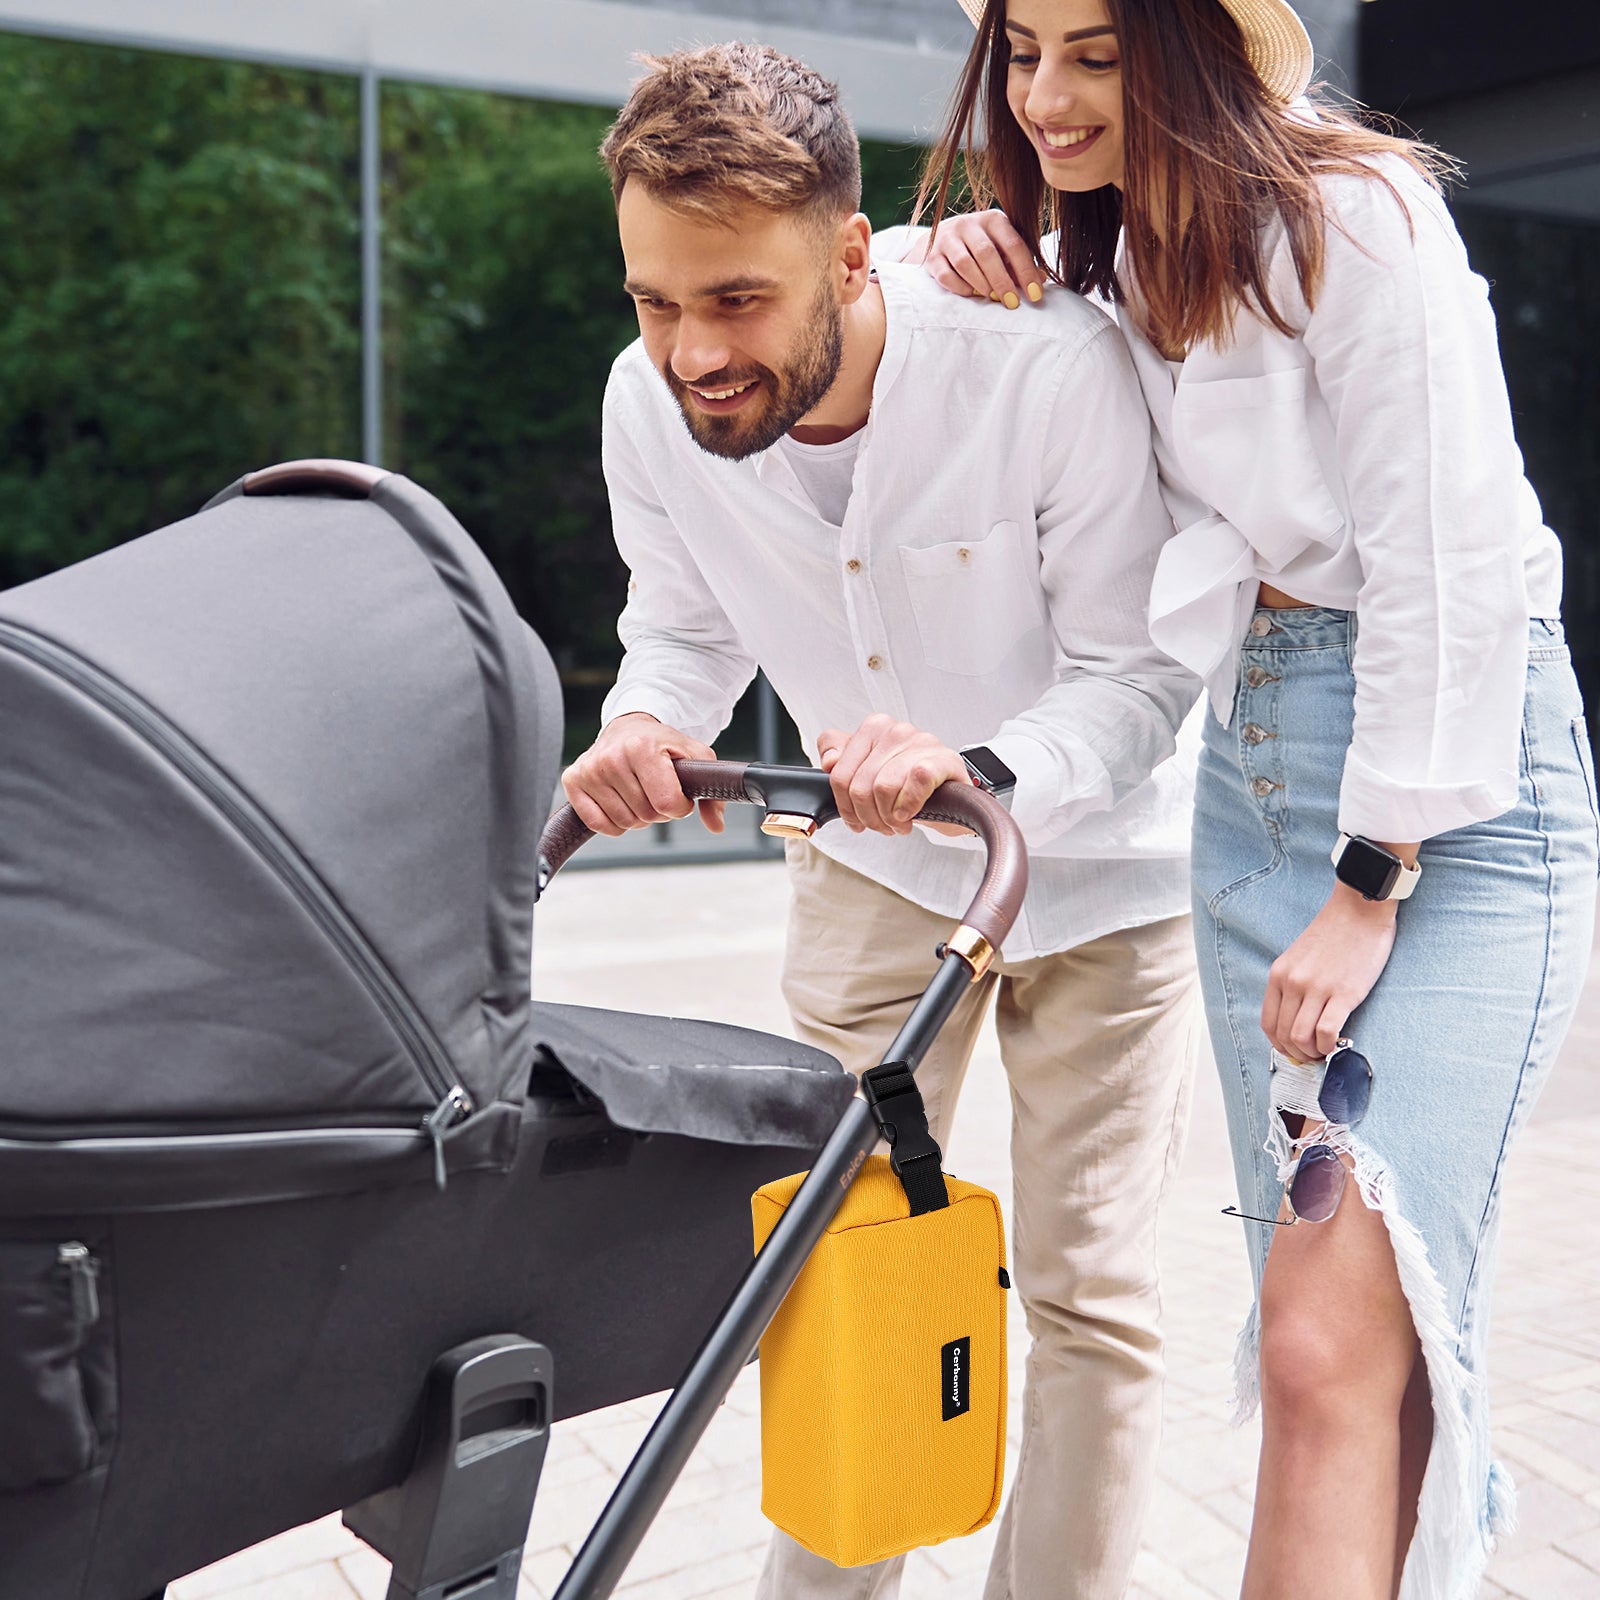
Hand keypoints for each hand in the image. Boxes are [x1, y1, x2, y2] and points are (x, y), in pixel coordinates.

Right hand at [562, 712, 723, 836]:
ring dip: (637, 816)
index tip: (678, 792)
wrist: (628, 728)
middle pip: (647, 815)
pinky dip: (613, 823)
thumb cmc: (663, 744)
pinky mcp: (572, 780)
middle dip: (658, 810)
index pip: (667, 804)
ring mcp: (589, 770)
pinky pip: (598, 824)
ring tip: (638, 790)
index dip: (680, 806)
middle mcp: (611, 758)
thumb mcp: (696, 758)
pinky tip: (619, 800)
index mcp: (642, 748)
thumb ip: (711, 792)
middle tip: (656, 787)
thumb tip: (716, 825)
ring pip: (624, 823)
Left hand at [816, 716, 968, 834]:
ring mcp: (920, 742)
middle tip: (882, 825)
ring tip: (898, 822)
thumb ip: (839, 759)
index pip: (839, 775)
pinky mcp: (942, 759)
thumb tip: (829, 761)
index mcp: (873, 728)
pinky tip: (910, 814)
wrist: (950, 795)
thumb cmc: (906, 783)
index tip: (856, 818)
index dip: (845, 806)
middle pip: (859, 787)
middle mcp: (895, 730)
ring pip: (883, 788)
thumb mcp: (867, 771)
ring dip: (889, 817)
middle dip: (869, 816)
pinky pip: (915, 782)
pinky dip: (909, 806)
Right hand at [922, 210, 1046, 306]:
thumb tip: (1041, 280)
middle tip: (1012, 303)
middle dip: (1002, 281)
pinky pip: (946, 275)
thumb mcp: (1002, 247)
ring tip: (992, 297)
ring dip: (981, 284)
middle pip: (987, 254)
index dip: (1026, 271)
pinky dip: (961, 288)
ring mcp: (947, 238)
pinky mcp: (931, 255)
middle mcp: (969, 224)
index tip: (1034, 294)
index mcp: (993, 220)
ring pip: (965, 263)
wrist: (939, 239)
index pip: (1013, 244)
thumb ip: (1019, 263)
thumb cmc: (980, 246)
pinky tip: (971, 294)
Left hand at [1262, 885, 1398, 1060]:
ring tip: (1327, 1051)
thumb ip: (1294, 984)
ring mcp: (1316, 988)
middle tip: (1314, 1056)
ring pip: (1301, 1038)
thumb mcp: (1299, 957)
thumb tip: (1297, 1019)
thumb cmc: (1334, 933)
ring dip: (1314, 1053)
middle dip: (1298, 1054)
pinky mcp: (1344, 993)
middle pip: (1283, 1035)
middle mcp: (1292, 982)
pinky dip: (1330, 1046)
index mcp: (1279, 974)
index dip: (1280, 1045)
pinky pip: (1327, 1032)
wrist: (1360, 909)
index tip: (1295, 1050)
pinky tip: (1340, 1043)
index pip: (1268, 1023)